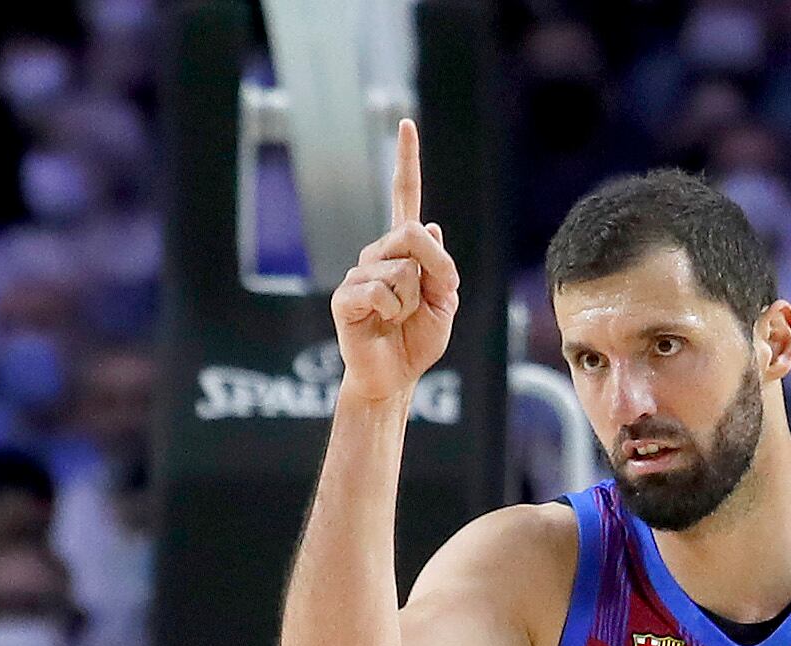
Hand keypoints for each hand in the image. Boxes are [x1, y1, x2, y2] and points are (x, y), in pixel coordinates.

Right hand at [326, 120, 458, 405]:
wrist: (394, 378)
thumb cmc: (417, 340)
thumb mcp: (444, 301)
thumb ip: (440, 267)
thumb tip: (428, 228)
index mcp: (403, 250)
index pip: (404, 197)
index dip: (406, 160)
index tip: (405, 122)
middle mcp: (378, 254)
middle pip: (411, 235)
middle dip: (434, 271)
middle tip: (427, 301)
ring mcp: (359, 274)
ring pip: (401, 271)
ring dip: (411, 302)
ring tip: (398, 320)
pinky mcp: (345, 297)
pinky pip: (381, 292)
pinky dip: (392, 312)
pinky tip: (381, 324)